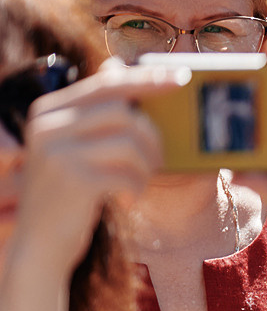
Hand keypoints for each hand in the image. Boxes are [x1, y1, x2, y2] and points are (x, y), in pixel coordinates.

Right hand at [7, 64, 175, 285]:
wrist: (40, 243)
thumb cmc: (70, 193)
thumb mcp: (77, 148)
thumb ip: (96, 113)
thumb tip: (119, 66)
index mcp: (48, 110)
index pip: (106, 83)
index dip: (147, 79)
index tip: (181, 78)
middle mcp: (46, 125)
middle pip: (124, 111)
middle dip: (152, 136)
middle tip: (158, 160)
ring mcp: (56, 151)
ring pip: (130, 143)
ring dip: (146, 167)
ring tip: (137, 184)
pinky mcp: (72, 179)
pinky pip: (127, 174)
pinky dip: (136, 189)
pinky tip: (123, 201)